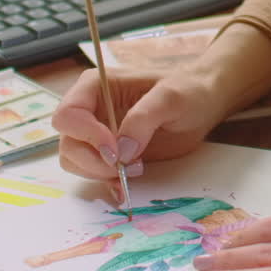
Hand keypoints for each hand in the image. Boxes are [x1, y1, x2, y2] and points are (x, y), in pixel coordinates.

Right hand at [51, 22, 270, 195]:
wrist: (202, 104)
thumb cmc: (187, 91)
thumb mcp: (171, 96)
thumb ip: (144, 118)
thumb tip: (122, 150)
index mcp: (95, 86)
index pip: (68, 114)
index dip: (85, 135)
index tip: (114, 150)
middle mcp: (90, 109)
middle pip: (68, 142)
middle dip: (92, 161)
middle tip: (124, 168)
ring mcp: (96, 133)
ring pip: (75, 160)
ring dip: (98, 173)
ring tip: (132, 171)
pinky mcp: (108, 153)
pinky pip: (92, 172)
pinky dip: (105, 182)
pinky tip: (125, 184)